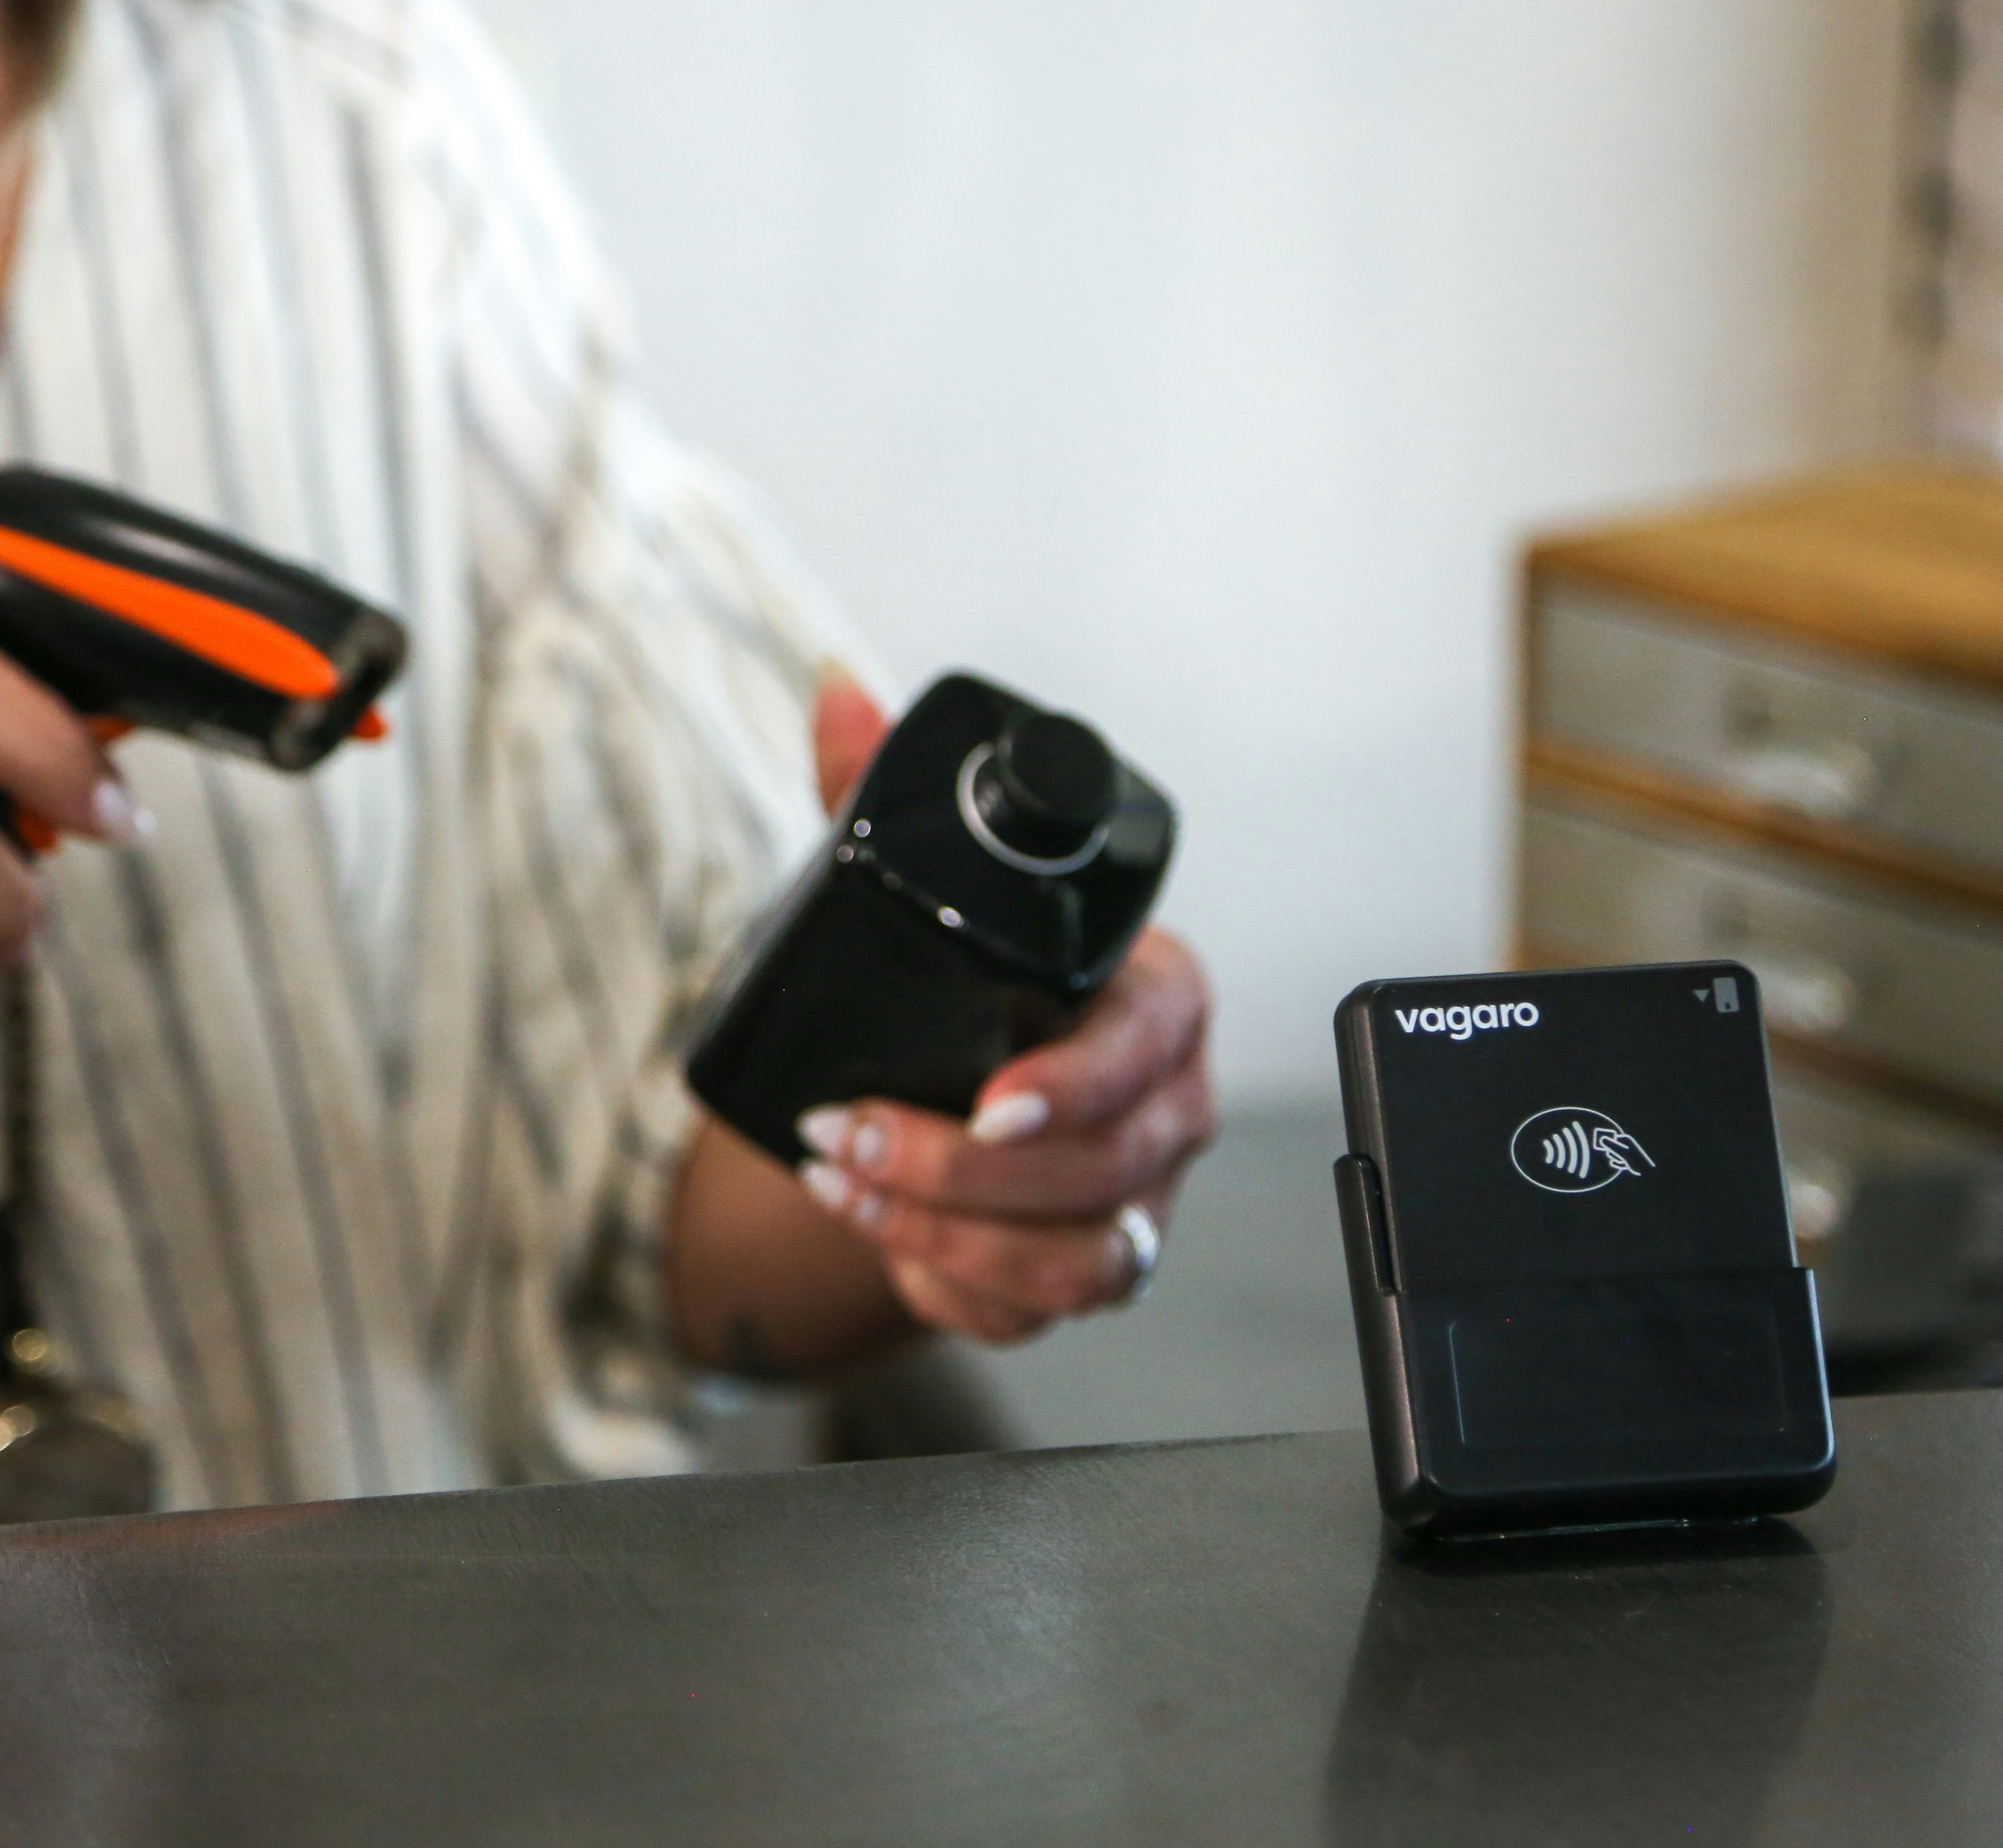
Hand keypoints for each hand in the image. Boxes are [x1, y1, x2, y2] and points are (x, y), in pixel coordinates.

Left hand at [792, 674, 1215, 1342]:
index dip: (1076, 1086)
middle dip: (965, 1171)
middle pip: (1109, 1168)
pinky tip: (875, 1235)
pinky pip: (1040, 1309)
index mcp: (1154, 1000)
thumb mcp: (921, 883)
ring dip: (951, 1234)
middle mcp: (1166, 1107)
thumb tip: (836, 693)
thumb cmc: (970, 982)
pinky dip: (950, 1285)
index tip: (988, 1102)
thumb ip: (876, 790)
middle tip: (849, 1133)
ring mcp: (1137, 1200)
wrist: (957, 1089)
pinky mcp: (1087, 1274)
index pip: (1147, 1048)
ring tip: (841, 1185)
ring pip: (1085, 1259)